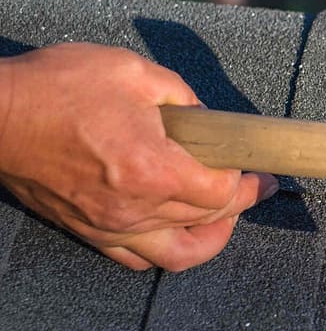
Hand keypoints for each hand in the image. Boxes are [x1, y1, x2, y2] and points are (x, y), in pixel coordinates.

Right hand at [0, 43, 277, 270]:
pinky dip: (165, 248)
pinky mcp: (87, 231)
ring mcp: (109, 226)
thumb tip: (207, 121)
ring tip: (220, 215)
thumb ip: (183, 98)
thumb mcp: (135, 72)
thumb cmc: (58, 87)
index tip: (262, 173)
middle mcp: (134, 208)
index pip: (222, 194)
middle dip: (239, 205)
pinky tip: (174, 226)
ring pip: (177, 253)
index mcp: (153, 169)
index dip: (249, 184)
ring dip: (208, 237)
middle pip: (207, 222)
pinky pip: (137, 258)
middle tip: (252, 187)